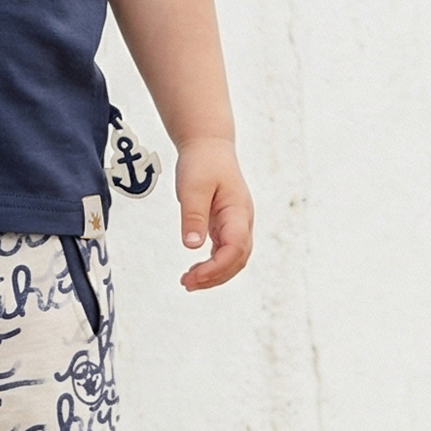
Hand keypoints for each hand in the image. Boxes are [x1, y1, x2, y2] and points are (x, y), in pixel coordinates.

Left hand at [175, 134, 252, 289]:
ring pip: (233, 258)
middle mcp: (242, 221)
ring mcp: (236, 223)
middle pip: (237, 259)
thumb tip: (192, 245)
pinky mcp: (227, 224)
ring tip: (189, 281)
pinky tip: (196, 270)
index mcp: (238, 211)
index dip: (217, 268)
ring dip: (214, 274)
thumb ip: (193, 216)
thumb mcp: (193, 187)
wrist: (208, 146)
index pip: (235, 249)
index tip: (195, 277)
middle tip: (187, 284)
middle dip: (215, 277)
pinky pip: (225, 250)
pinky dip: (212, 264)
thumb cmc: (202, 162)